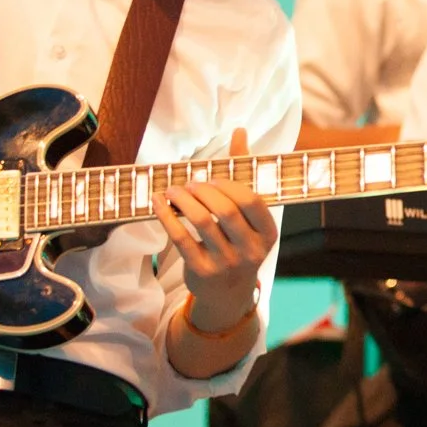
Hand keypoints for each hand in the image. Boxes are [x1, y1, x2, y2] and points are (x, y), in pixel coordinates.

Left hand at [158, 130, 278, 326]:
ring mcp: (227, 264)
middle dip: (203, 191)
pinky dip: (166, 216)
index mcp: (268, 234)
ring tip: (172, 190)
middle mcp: (251, 251)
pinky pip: (180, 238)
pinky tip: (158, 204)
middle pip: (226, 210)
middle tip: (188, 183)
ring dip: (183, 201)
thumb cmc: (238, 242)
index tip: (212, 179)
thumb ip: (243, 173)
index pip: (251, 202)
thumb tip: (239, 131)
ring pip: (202, 222)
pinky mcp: (202, 272)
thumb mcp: (248, 217)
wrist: (228, 294)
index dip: (229, 185)